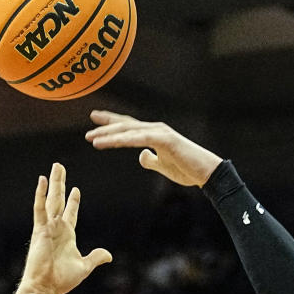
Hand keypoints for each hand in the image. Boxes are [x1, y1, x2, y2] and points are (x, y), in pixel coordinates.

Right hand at [19, 163, 111, 293]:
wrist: (45, 287)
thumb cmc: (61, 280)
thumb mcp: (83, 267)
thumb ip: (95, 258)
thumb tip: (108, 255)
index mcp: (66, 236)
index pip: (70, 213)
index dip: (73, 201)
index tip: (76, 189)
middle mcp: (56, 228)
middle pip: (59, 201)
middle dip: (61, 184)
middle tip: (60, 167)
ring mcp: (47, 227)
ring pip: (51, 200)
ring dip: (54, 183)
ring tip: (55, 167)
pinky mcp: (40, 230)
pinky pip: (40, 209)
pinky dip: (41, 194)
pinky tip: (42, 181)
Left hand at [86, 111, 221, 186]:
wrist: (206, 173)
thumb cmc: (187, 169)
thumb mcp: (163, 166)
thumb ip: (151, 160)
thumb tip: (141, 156)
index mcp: (154, 134)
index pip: (129, 126)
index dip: (112, 123)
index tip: (95, 121)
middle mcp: (155, 129)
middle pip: (126, 125)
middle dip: (106, 126)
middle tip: (88, 130)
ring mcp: (160, 132)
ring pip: (129, 131)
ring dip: (109, 135)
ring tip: (92, 139)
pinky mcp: (164, 140)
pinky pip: (139, 139)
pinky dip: (122, 140)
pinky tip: (109, 143)